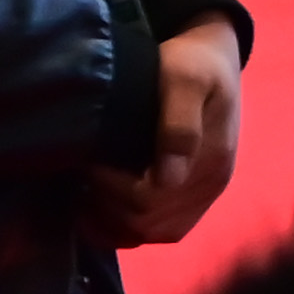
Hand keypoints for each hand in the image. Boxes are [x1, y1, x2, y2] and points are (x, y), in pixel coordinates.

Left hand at [89, 17, 241, 246]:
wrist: (212, 60)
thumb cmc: (192, 64)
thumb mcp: (185, 79)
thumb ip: (179, 124)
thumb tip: (170, 177)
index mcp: (211, 161)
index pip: (150, 199)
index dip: (109, 187)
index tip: (88, 161)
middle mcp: (208, 187)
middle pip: (145, 223)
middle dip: (104, 204)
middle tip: (81, 176)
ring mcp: (202, 197)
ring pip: (148, 233)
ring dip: (110, 220)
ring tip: (85, 192)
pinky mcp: (191, 198)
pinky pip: (155, 231)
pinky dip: (123, 226)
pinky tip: (101, 205)